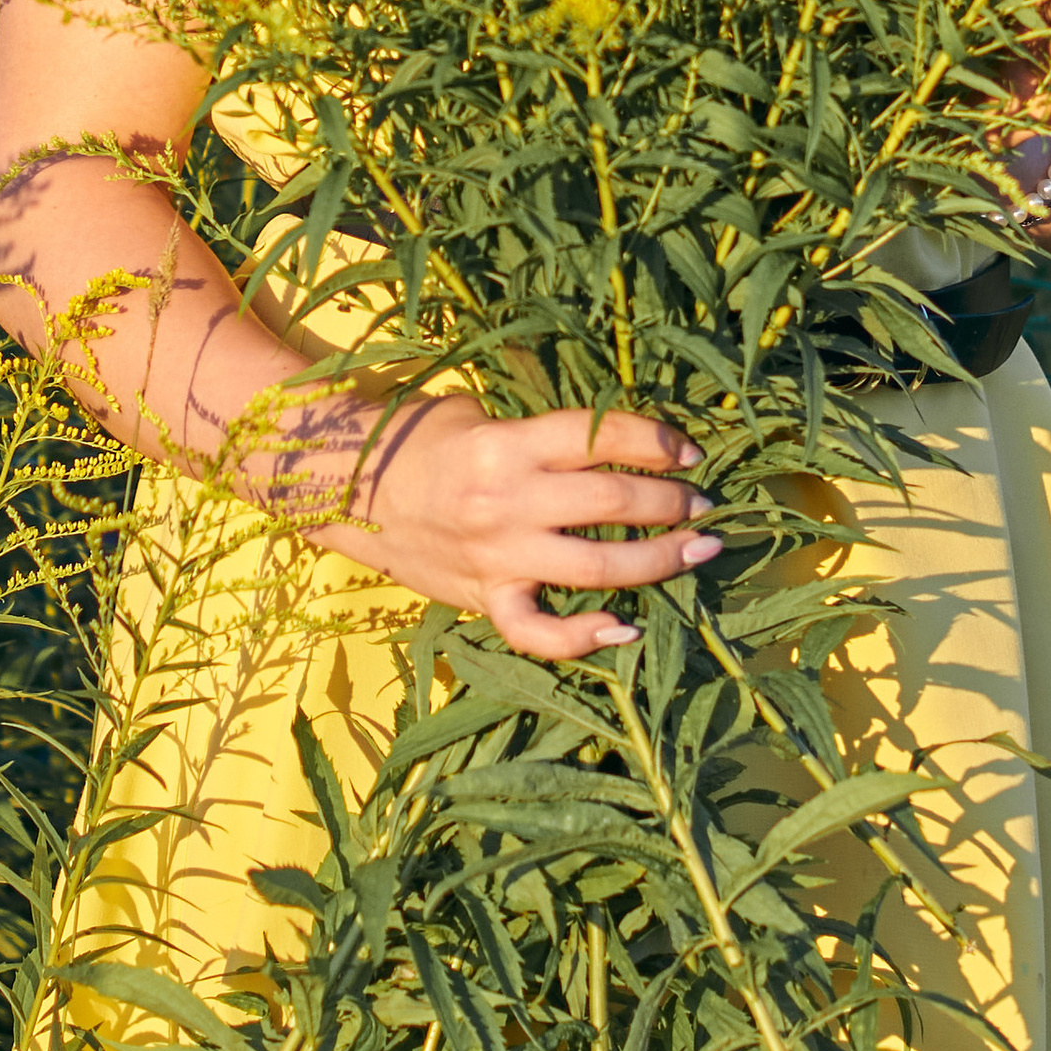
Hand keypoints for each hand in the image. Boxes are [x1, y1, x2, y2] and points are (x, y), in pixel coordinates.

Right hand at [327, 397, 716, 660]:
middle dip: (672, 501)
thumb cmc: (415, 440)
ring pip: (596, 568)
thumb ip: (535, 434)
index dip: (653, 442)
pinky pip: (540, 632)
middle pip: (611, 503)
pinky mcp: (485, 599)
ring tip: (698, 551)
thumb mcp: (472, 413)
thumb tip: (605, 444)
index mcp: (505, 444)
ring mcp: (497, 557)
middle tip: (705, 503)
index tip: (690, 450)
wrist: (345, 491)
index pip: (598, 439)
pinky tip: (626, 630)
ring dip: (657, 560)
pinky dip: (584, 637)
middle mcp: (507, 502)